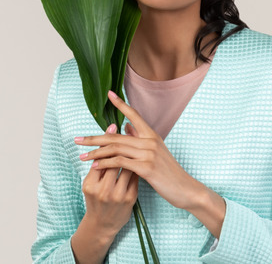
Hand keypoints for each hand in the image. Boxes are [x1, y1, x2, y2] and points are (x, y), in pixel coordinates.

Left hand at [76, 91, 201, 210]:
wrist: (185, 188)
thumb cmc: (169, 172)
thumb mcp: (156, 151)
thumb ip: (141, 137)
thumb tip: (127, 126)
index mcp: (152, 134)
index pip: (134, 114)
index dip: (121, 103)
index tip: (109, 94)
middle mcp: (150, 140)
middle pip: (116, 135)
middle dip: (94, 137)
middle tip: (76, 139)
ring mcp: (148, 153)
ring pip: (115, 148)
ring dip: (95, 152)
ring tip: (81, 155)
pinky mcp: (146, 167)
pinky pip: (120, 162)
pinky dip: (105, 163)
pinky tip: (95, 166)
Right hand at [78, 123, 138, 239]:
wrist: (103, 225)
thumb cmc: (96, 199)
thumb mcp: (90, 182)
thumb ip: (97, 163)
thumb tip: (104, 141)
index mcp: (91, 184)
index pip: (100, 158)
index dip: (107, 141)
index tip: (113, 127)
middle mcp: (104, 190)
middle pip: (114, 160)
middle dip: (119, 143)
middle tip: (123, 128)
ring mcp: (119, 195)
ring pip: (127, 166)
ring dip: (129, 152)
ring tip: (131, 141)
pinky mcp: (131, 199)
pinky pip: (134, 176)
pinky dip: (135, 164)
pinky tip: (136, 156)